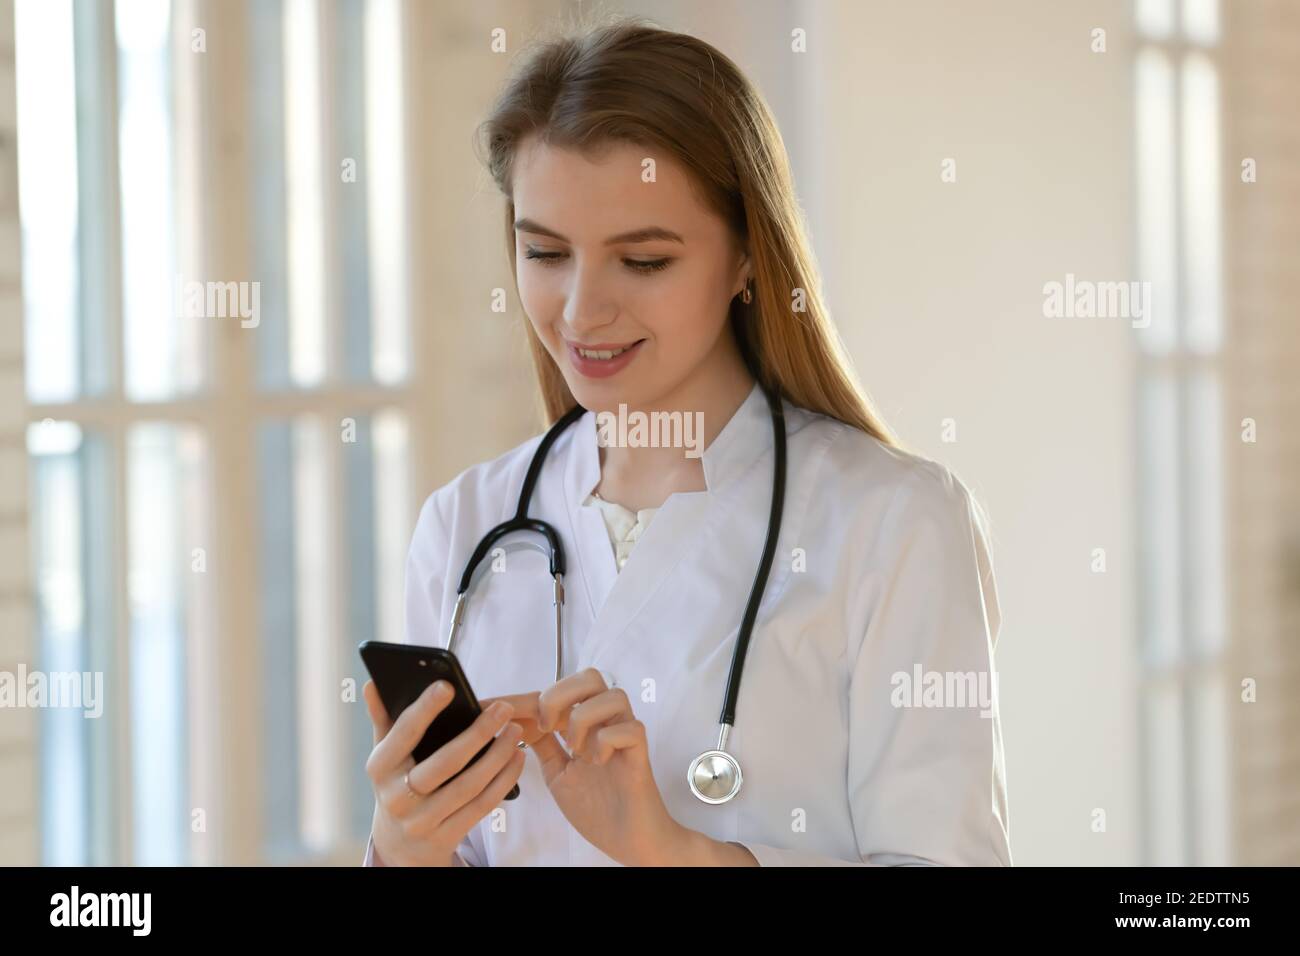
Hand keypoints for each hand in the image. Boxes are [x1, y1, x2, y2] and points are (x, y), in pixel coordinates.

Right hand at [363, 679, 529, 865]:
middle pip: (444, 763)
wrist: (400, 845)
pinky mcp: (445, 837)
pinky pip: (481, 806)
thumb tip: (371, 684)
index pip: (404, 734)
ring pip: (468, 785)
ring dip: (498, 756)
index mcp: (380, 768)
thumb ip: (383, 719)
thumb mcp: (385, 755)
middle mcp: (397, 797)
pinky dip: (504, 780)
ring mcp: (422, 821)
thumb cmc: (397, 783)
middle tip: (503, 709)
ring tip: (516, 730)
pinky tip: (517, 758)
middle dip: (477, 733)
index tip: (448, 686)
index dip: (425, 709)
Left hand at [513, 668, 682, 865]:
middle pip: (590, 677)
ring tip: (576, 749)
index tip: (490, 709)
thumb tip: (517, 720)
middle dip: (560, 694)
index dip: (521, 698)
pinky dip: (606, 741)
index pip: (556, 693)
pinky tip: (597, 762)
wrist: (626, 839)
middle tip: (546, 725)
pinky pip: (629, 729)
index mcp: (586, 724)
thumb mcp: (557, 772)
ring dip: (584, 718)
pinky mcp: (640, 753)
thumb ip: (543, 744)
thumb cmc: (597, 808)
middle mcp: (607, 723)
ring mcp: (625, 735)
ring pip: (613, 695)